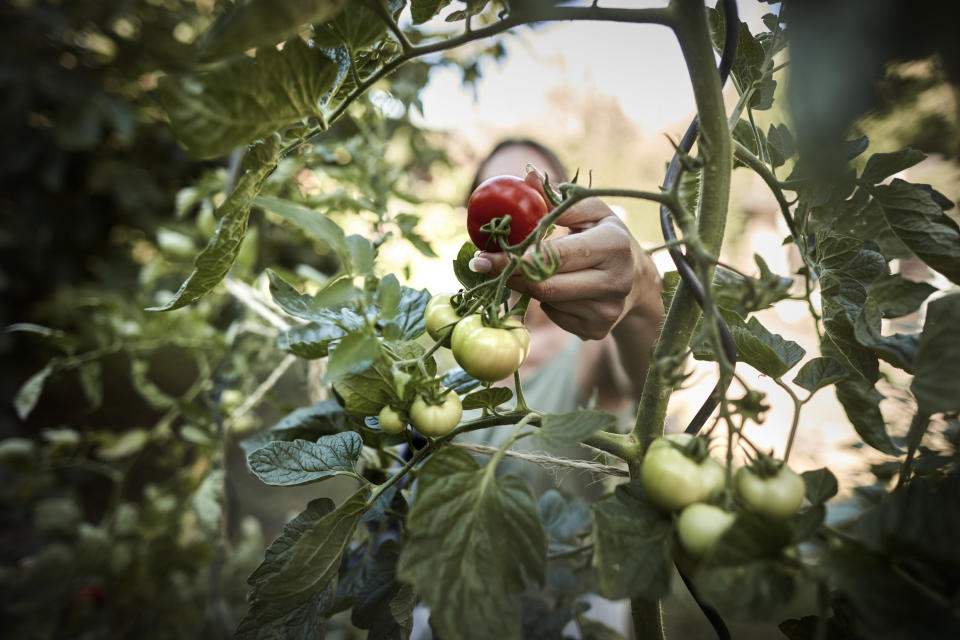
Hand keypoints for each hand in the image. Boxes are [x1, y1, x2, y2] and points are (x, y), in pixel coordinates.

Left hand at [468, 171, 663, 340]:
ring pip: (547, 302)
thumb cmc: (604, 235)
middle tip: (483, 266)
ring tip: (532, 269)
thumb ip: (557, 199)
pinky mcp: (598, 330)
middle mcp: (615, 281)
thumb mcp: (589, 210)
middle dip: (510, 274)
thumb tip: (526, 179)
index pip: (554, 255)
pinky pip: (555, 317)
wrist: (636, 278)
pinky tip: (558, 288)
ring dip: (530, 285)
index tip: (482, 256)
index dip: (514, 257)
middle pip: (545, 285)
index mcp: (613, 245)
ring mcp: (607, 310)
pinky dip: (546, 302)